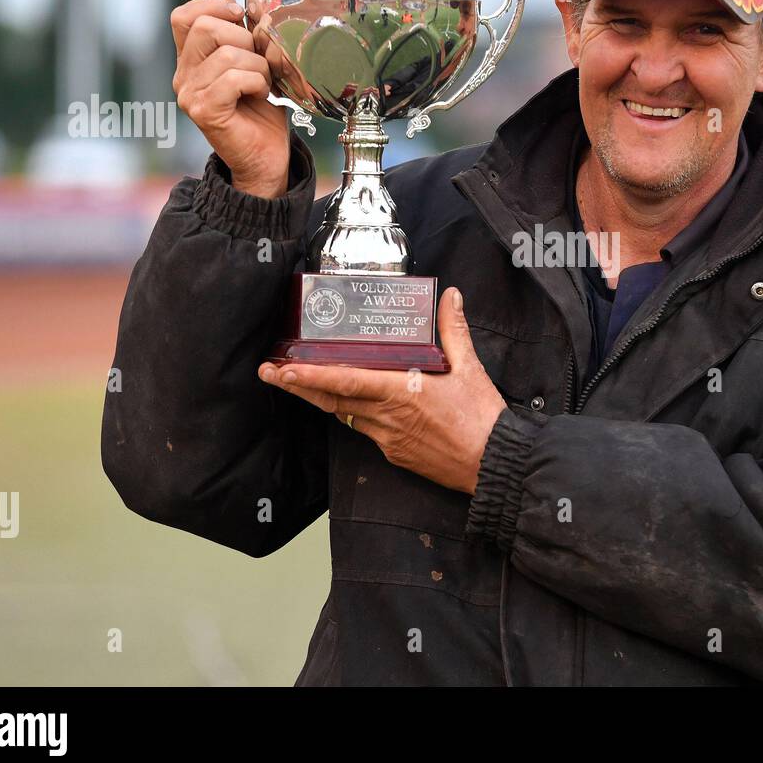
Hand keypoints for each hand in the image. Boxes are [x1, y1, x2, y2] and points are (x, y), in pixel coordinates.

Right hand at [170, 0, 289, 197]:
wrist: (265, 155)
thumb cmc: (262, 110)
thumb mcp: (256, 63)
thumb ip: (246, 35)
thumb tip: (244, 3)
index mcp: (191, 59)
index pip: (184, 16)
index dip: (212, 6)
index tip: (240, 16)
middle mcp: (183, 75)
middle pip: (205, 27)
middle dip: (244, 37)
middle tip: (260, 61)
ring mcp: (189, 94)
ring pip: (227, 54)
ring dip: (258, 66)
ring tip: (264, 84)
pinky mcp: (204, 111)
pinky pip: (233, 78)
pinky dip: (256, 82)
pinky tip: (260, 95)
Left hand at [257, 288, 507, 494]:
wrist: (493, 464)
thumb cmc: (482, 419)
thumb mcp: (470, 368)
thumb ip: (454, 330)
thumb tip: (450, 297)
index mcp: (402, 392)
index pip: (345, 381)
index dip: (310, 375)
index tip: (282, 369)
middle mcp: (387, 417)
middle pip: (332, 399)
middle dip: (296, 385)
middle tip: (269, 372)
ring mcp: (388, 439)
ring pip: (344, 414)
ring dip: (320, 398)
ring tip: (297, 382)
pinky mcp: (394, 454)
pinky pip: (365, 430)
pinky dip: (352, 413)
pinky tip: (348, 403)